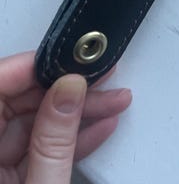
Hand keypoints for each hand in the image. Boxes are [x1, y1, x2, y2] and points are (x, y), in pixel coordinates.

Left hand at [0, 51, 131, 182]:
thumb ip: (54, 141)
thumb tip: (70, 91)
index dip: (33, 67)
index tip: (69, 59)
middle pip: (20, 103)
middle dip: (68, 89)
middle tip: (101, 76)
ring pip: (36, 123)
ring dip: (78, 112)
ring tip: (114, 100)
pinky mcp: (12, 180)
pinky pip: (40, 148)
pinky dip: (71, 138)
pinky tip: (100, 126)